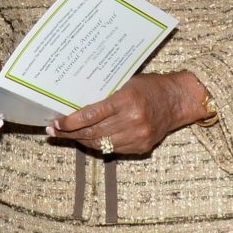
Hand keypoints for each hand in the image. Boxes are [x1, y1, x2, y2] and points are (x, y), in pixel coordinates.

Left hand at [48, 71, 206, 159]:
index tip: (56, 122)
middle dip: (70, 133)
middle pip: (93, 132)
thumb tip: (76, 108)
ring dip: (81, 141)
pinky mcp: (141, 147)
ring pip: (101, 144)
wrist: (178, 100)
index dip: (70, 121)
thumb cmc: (150, 87)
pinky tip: (87, 140)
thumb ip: (105, 97)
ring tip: (66, 136)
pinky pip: (113, 150)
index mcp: (127, 101)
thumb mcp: (126, 83)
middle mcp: (133, 121)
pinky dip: (98, 145)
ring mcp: (138, 136)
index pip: (91, 115)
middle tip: (54, 131)